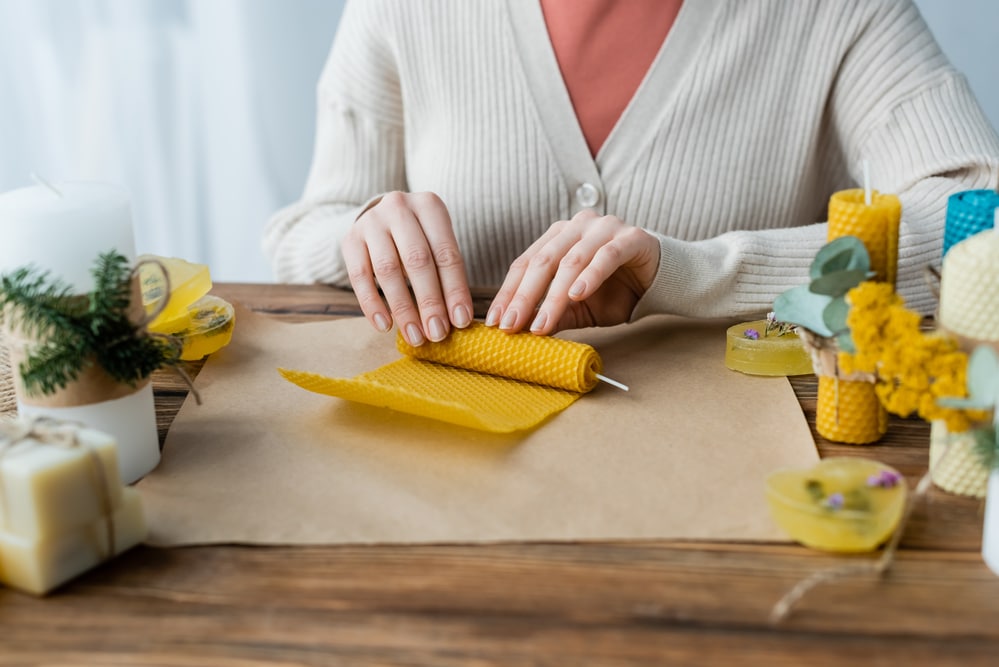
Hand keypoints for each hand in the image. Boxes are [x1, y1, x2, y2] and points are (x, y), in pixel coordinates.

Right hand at [341, 191, 472, 345]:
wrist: (380, 218)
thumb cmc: (419, 237)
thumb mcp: (437, 243)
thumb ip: (446, 274)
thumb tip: (456, 319)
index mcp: (430, 205)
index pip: (446, 253)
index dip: (455, 290)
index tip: (461, 321)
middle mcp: (399, 207)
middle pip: (417, 260)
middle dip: (429, 302)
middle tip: (437, 333)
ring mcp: (371, 221)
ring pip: (388, 270)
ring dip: (403, 308)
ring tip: (414, 336)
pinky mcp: (350, 239)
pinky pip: (359, 277)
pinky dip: (372, 304)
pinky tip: (384, 326)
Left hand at [485, 209, 659, 334]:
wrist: (662, 282)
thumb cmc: (617, 291)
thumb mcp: (579, 309)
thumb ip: (555, 315)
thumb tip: (521, 333)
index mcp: (557, 237)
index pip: (525, 264)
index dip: (508, 294)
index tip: (496, 324)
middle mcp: (576, 226)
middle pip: (542, 261)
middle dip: (524, 297)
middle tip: (512, 326)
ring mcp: (603, 228)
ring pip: (571, 261)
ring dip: (554, 295)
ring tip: (542, 323)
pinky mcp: (630, 237)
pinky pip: (606, 256)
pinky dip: (590, 276)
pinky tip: (577, 295)